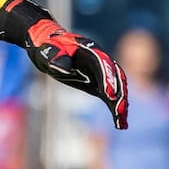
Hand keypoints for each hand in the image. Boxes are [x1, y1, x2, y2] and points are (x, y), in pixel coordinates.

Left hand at [0, 0, 129, 128]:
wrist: (46, 45)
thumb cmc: (46, 46)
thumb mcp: (47, 51)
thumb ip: (56, 57)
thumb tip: (65, 70)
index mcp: (89, 48)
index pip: (102, 63)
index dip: (107, 78)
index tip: (109, 95)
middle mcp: (99, 59)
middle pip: (115, 76)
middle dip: (119, 93)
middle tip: (120, 111)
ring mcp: (100, 71)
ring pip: (116, 87)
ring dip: (121, 103)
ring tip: (122, 121)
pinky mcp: (97, 82)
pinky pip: (110, 95)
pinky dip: (115, 108)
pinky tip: (120, 123)